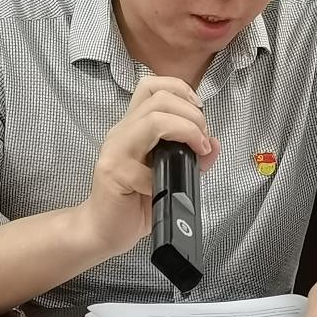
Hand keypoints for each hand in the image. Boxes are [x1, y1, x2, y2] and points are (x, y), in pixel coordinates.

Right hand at [79, 76, 219, 256]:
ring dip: (185, 130)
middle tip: (202, 140)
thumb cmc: (134, 202)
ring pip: (153, 120)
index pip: (153, 86)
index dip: (181, 90)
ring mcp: (115, 150)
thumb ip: (191, 157)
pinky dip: (168, 172)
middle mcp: (122, 132)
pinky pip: (147, 164)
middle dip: (192, 114)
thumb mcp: (170, 174)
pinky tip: (168, 186)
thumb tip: (214, 144)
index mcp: (134, 126)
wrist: (102, 230)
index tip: (199, 112)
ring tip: (197, 151)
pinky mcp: (114, 173)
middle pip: (159, 98)